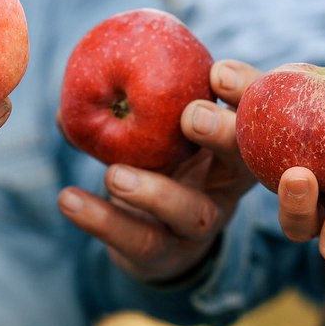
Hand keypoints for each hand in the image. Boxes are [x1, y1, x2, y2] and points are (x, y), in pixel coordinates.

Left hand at [58, 60, 259, 283]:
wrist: (153, 239)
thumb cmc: (158, 164)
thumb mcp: (153, 133)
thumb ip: (126, 110)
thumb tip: (78, 88)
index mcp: (231, 141)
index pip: (255, 114)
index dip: (246, 92)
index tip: (216, 70)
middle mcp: (227, 184)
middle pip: (246, 164)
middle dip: (224, 136)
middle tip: (191, 116)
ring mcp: (201, 223)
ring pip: (192, 213)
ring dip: (154, 192)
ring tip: (113, 174)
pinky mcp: (167, 255)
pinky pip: (139, 240)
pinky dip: (101, 219)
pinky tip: (69, 199)